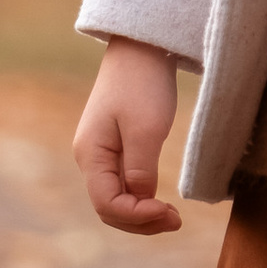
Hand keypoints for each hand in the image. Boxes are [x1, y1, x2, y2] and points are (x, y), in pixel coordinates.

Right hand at [73, 39, 182, 233]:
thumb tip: (141, 200)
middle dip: (140, 221)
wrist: (141, 46)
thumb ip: (141, 169)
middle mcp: (90, 158)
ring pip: (117, 198)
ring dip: (141, 214)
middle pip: (109, 207)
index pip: (108, 204)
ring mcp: (101, 153)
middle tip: (176, 222)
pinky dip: (142, 198)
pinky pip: (124, 184)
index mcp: (91, 154)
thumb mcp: (147, 127)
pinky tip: (161, 200)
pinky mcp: (116, 147)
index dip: (137, 216)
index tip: (169, 212)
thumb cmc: (143, 82)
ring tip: (172, 217)